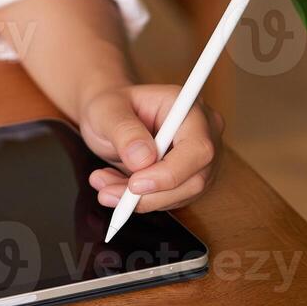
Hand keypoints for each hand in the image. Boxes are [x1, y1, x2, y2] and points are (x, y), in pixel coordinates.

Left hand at [77, 84, 223, 213]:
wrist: (110, 115)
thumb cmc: (111, 104)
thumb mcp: (107, 110)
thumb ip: (124, 131)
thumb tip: (142, 160)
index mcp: (187, 107)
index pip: (197, 148)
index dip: (169, 173)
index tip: (134, 184)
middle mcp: (202, 133)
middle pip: (193, 179)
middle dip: (150, 194)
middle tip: (108, 193)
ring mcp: (199, 159)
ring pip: (181, 195)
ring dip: (140, 200)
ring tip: (104, 184)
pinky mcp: (188, 178)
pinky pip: (170, 199)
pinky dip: (140, 200)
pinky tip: (115, 185)